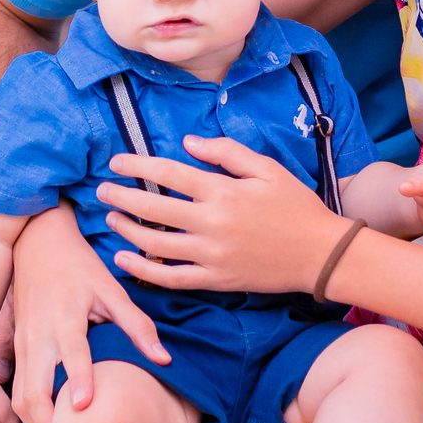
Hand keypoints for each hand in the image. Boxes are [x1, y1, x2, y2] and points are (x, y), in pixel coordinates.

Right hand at [11, 205, 169, 422]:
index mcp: (65, 318)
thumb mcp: (112, 289)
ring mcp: (23, 346)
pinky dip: (27, 414)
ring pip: (19, 398)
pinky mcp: (15, 350)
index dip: (78, 380)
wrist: (38, 244)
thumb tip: (164, 359)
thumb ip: (137, 325)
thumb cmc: (79, 268)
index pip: (72, 353)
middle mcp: (39, 337)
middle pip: (33, 391)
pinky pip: (16, 391)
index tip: (85, 408)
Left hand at [98, 136, 345, 294]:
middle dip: (122, 198)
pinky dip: (144, 271)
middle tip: (102, 190)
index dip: (139, 166)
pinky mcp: (215, 279)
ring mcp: (212, 255)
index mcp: (224, 192)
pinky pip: (172, 277)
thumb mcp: (267, 168)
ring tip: (112, 219)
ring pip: (156, 245)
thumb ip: (226, 152)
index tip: (116, 161)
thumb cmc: (296, 205)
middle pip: (154, 209)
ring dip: (128, 231)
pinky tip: (125, 259)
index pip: (170, 175)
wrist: (320, 254)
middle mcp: (213, 224)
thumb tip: (187, 142)